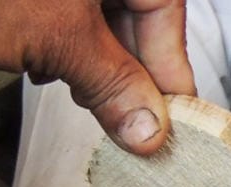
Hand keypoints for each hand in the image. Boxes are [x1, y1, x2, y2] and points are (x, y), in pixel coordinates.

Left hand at [0, 0, 194, 154]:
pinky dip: (67, 51)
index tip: (175, 121)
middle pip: (136, 17)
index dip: (172, 70)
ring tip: (99, 106)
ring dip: (101, 67)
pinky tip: (54, 74)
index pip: (166, 11)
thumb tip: (151, 130)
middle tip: (139, 127)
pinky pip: (66, 21)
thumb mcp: (57, 40)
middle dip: (134, 72)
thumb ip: (114, 84)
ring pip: (100, 22)